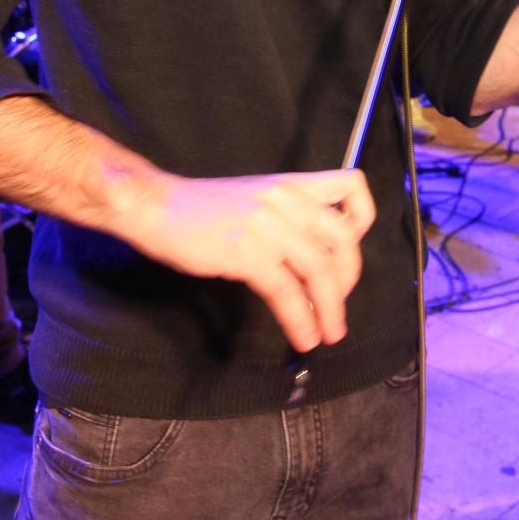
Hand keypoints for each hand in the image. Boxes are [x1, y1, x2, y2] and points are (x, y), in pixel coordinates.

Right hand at [118, 168, 375, 351]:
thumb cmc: (200, 209)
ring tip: (328, 333)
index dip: (363, 221)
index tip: (350, 251)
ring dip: (330, 308)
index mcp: (291, 184)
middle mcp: (286, 200)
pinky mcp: (247, 252)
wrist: (156, 206)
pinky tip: (301, 335)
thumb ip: (287, 216)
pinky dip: (299, 318)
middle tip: (338, 305)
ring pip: (319, 270)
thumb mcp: (254, 197)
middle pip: (342, 240)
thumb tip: (313, 256)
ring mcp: (267, 225)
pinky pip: (286, 291)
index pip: (351, 186)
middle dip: (349, 279)